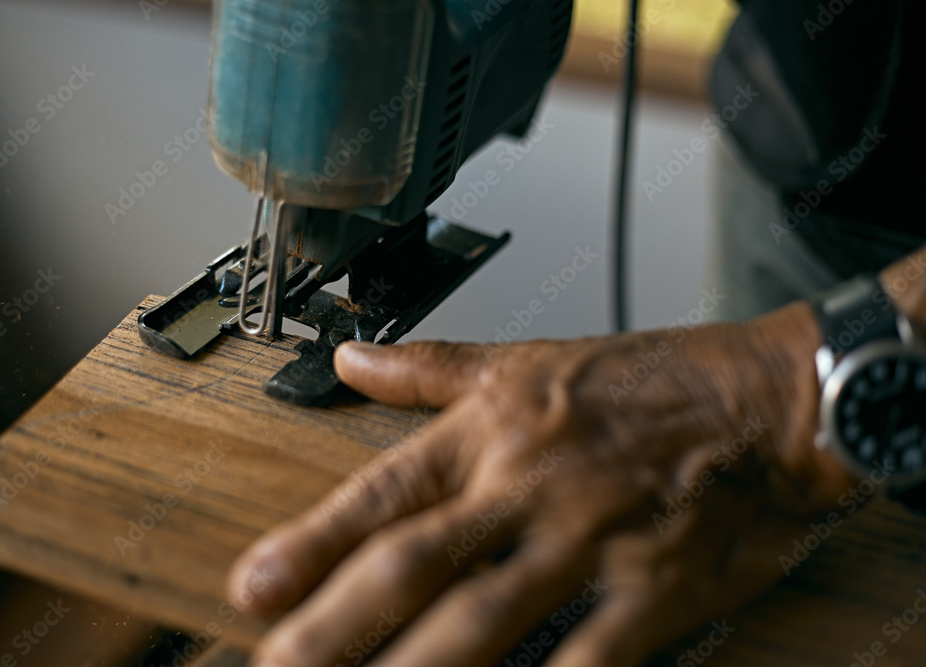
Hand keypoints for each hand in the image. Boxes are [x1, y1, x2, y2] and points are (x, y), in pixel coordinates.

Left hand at [228, 302, 856, 666]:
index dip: (312, 544)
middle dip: (334, 627)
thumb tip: (352, 359)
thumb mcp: (525, 360)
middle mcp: (526, 490)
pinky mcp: (650, 591)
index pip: (385, 495)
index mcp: (490, 433)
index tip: (252, 588)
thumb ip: (428, 368)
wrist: (762, 401)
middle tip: (272, 666)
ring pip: (484, 620)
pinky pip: (588, 658)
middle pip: (414, 567)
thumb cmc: (648, 382)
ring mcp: (587, 545)